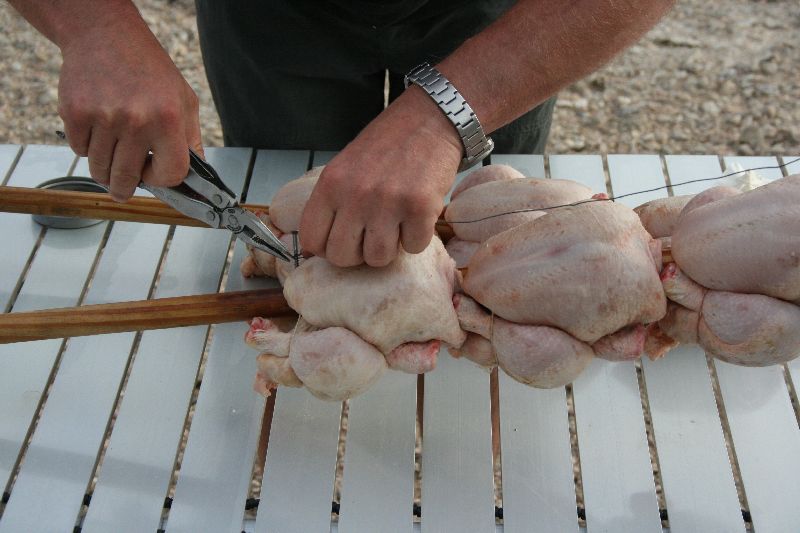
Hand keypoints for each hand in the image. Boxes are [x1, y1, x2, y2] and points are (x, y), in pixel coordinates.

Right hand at [57, 17, 201, 200]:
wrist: (105, 35)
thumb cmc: (149, 69)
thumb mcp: (184, 100)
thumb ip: (191, 140)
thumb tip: (194, 178)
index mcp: (169, 119)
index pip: (171, 174)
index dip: (162, 180)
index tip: (155, 174)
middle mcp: (137, 120)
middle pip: (128, 179)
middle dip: (125, 188)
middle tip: (124, 188)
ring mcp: (103, 117)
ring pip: (100, 169)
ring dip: (104, 169)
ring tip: (111, 153)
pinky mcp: (75, 113)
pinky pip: (79, 150)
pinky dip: (86, 147)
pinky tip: (97, 129)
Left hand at [299, 88, 462, 266]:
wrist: (428, 121)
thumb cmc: (386, 146)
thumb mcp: (344, 168)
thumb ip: (331, 204)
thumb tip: (313, 249)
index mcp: (330, 184)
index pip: (312, 241)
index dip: (327, 250)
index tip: (342, 242)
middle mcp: (355, 195)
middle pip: (343, 257)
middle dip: (358, 254)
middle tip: (371, 235)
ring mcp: (388, 202)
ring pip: (378, 258)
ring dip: (389, 248)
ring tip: (395, 225)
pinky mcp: (419, 208)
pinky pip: (414, 247)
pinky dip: (417, 237)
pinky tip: (416, 216)